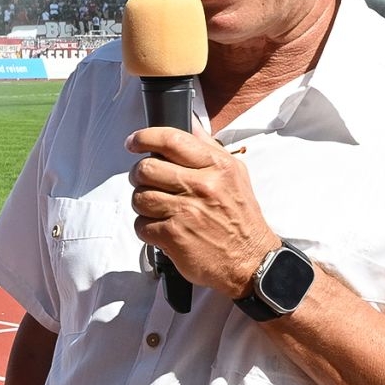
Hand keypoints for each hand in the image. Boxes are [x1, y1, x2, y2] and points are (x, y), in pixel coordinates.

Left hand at [126, 126, 276, 298]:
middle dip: (139, 175)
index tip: (134, 141)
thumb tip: (189, 122)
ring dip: (143, 203)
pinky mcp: (173, 236)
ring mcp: (185, 211)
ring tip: (158, 209)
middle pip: (146, 169)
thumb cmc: (240, 218)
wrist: (251, 261)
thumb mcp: (235, 175)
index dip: (145, 137)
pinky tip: (162, 229)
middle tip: (146, 182)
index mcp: (217, 167)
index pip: (172, 140)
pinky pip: (141, 225)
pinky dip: (147, 228)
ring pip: (139, 197)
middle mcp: (201, 186)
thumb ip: (210, 148)